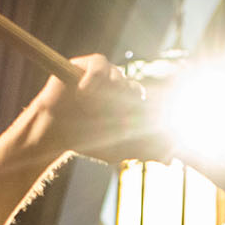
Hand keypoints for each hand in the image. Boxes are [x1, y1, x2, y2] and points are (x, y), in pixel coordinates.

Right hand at [26, 55, 167, 163]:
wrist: (54, 134)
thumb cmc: (85, 140)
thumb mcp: (117, 150)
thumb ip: (143, 152)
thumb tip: (170, 160)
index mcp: (128, 104)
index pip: (145, 102)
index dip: (146, 111)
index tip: (135, 125)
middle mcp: (117, 88)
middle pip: (133, 88)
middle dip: (126, 105)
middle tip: (116, 121)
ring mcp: (103, 76)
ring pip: (119, 76)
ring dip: (108, 94)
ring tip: (91, 109)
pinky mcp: (84, 65)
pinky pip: (99, 63)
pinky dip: (95, 77)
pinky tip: (84, 93)